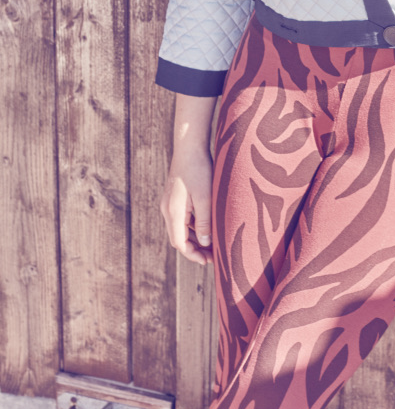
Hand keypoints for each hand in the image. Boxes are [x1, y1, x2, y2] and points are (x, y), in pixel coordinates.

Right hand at [160, 145, 213, 266]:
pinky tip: (206, 226)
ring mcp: (169, 203)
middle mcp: (167, 210)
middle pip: (178, 238)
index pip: (180, 243)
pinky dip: (193, 227)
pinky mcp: (174, 197)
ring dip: (194, 238)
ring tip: (212, 244)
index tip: (208, 262)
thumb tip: (206, 243)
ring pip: (181, 229)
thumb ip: (205, 222)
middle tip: (212, 256)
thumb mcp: (205, 197)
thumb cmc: (199, 170)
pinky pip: (182, 219)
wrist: (189, 147)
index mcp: (173, 213)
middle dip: (194, 249)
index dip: (193, 255)